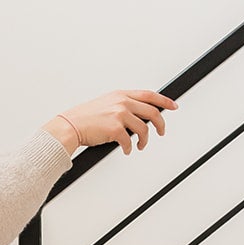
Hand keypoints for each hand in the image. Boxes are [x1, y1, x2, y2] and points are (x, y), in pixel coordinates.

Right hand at [43, 90, 178, 155]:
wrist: (70, 125)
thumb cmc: (85, 118)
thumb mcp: (106, 104)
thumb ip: (123, 106)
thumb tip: (138, 116)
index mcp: (121, 94)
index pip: (150, 95)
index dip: (164, 101)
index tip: (173, 106)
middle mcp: (122, 102)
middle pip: (152, 112)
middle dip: (160, 124)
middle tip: (161, 132)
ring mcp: (119, 115)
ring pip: (144, 129)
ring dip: (144, 140)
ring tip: (140, 145)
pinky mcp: (115, 129)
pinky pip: (129, 141)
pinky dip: (129, 148)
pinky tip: (126, 150)